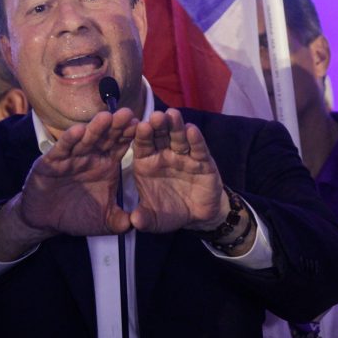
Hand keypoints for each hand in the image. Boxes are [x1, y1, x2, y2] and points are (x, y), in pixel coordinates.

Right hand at [18, 108, 137, 236]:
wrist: (46, 219)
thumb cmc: (77, 215)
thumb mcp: (103, 222)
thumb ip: (120, 221)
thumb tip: (137, 224)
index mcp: (107, 164)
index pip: (122, 146)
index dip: (131, 137)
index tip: (144, 127)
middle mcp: (91, 156)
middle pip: (106, 138)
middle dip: (116, 126)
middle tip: (127, 114)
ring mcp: (72, 156)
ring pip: (86, 139)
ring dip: (95, 129)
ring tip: (106, 117)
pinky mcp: (52, 161)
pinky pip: (63, 149)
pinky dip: (70, 140)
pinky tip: (78, 131)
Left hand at [130, 109, 228, 232]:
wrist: (198, 216)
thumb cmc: (170, 212)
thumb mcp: (154, 220)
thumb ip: (143, 219)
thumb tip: (134, 222)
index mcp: (147, 163)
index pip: (142, 145)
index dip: (141, 136)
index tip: (138, 126)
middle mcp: (164, 155)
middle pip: (160, 135)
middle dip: (158, 125)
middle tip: (155, 115)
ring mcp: (184, 156)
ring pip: (178, 137)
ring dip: (176, 126)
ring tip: (172, 115)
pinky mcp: (203, 161)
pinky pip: (198, 149)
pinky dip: (196, 140)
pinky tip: (192, 130)